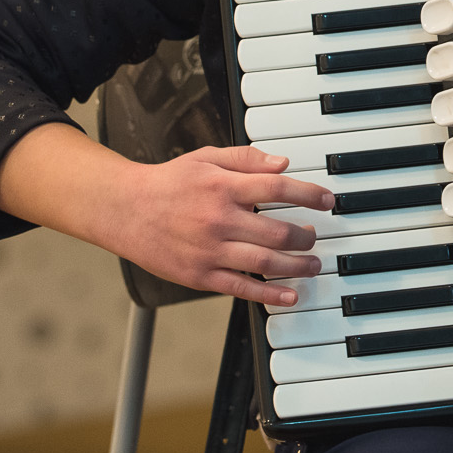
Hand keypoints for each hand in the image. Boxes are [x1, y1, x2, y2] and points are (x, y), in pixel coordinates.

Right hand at [102, 144, 334, 306]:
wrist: (125, 210)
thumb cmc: (169, 182)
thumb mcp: (206, 157)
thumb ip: (246, 159)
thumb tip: (283, 163)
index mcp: (223, 187)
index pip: (277, 188)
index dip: (308, 195)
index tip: (326, 201)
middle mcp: (219, 219)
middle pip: (276, 231)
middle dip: (305, 236)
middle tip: (315, 236)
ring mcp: (210, 250)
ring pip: (264, 263)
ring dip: (296, 266)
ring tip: (313, 265)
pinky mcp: (200, 275)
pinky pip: (242, 288)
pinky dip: (270, 294)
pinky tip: (290, 295)